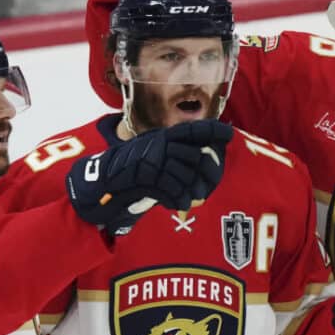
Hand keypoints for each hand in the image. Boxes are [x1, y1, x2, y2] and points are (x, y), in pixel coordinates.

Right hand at [66, 119, 232, 234]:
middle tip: (212, 182)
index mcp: (164, 136)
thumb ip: (176, 150)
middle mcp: (160, 145)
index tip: (228, 134)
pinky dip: (180, 199)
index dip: (212, 130)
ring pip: (187, 176)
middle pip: (196, 157)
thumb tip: (206, 155)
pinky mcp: (149, 178)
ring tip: (196, 198)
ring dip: (194, 190)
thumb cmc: (135, 167)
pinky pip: (173, 190)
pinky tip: (180, 204)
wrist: (106, 180)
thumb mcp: (155, 150)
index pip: (193, 129)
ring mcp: (154, 161)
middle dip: (209, 172)